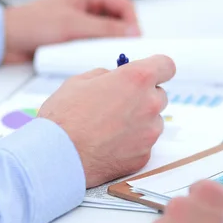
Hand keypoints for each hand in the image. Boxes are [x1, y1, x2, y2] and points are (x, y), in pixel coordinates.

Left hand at [3, 0, 141, 63]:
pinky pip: (93, 43)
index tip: (135, 41)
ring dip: (109, 45)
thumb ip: (104, 29)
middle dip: (122, 35)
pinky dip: (97, 51)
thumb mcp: (73, 26)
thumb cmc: (32, 24)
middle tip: (125, 52)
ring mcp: (81, 21)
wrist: (6, 39)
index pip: (124, 5)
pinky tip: (94, 59)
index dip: (132, 23)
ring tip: (108, 56)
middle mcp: (87, 5)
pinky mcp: (74, 36)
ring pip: (107, 34)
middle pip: (118, 20)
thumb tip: (131, 32)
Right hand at [38, 55, 174, 187]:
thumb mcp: (79, 81)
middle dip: (142, 96)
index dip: (157, 68)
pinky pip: (143, 144)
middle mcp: (149, 104)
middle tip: (118, 103)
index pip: (166, 65)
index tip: (149, 72)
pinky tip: (107, 144)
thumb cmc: (64, 117)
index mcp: (136, 79)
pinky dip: (131, 143)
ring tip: (108, 127)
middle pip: (159, 95)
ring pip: (152, 121)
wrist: (56, 155)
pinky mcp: (144, 156)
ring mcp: (149, 133)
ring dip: (138, 120)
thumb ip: (106, 76)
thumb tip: (115, 78)